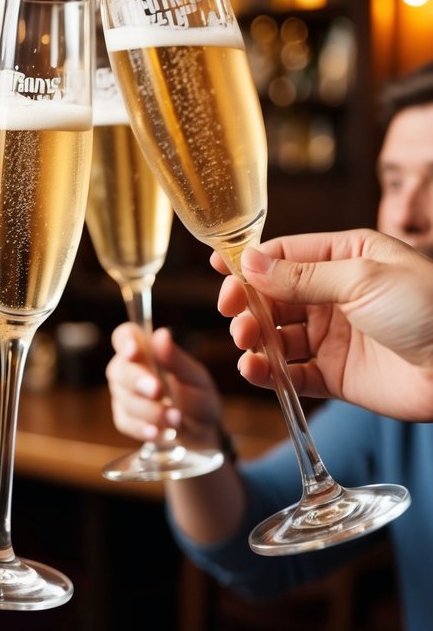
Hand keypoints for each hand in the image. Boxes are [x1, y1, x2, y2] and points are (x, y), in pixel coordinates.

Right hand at [106, 323, 223, 444]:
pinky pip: (126, 422)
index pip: (124, 336)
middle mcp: (129, 370)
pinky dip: (143, 428)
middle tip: (158, 391)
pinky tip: (158, 432)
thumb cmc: (198, 397)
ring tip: (176, 419)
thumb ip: (175, 359)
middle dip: (137, 381)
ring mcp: (124, 395)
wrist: (203, 433)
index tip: (133, 352)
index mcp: (146, 351)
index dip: (125, 341)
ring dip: (150, 410)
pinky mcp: (125, 419)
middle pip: (118, 369)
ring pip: (124, 399)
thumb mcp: (194, 377)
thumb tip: (161, 334)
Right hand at [214, 229, 432, 420]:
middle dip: (248, 304)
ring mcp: (334, 336)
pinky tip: (255, 370)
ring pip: (277, 336)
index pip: (285, 255)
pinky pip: (292, 374)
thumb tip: (249, 263)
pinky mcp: (336, 375)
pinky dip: (269, 374)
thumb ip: (301, 276)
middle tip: (232, 314)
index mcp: (346, 257)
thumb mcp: (362, 278)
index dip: (251, 263)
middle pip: (274, 296)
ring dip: (254, 339)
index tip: (219, 271)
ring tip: (246, 343)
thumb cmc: (427, 307)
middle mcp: (336, 294)